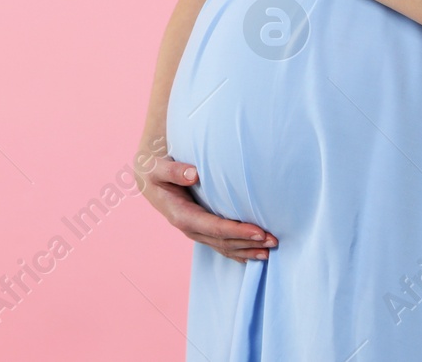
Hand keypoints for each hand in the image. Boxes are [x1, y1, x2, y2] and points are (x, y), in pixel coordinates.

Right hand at [137, 147, 275, 262]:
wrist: (148, 178)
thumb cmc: (154, 170)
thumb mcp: (156, 167)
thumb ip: (173, 170)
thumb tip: (194, 174)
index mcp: (180, 215)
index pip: (213, 227)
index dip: (236, 231)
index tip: (258, 231)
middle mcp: (189, 227)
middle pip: (222, 241)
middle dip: (248, 242)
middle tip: (273, 241)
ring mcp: (195, 231)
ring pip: (223, 246)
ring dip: (246, 250)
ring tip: (269, 251)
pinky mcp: (200, 229)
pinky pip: (220, 244)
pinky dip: (238, 251)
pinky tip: (253, 254)